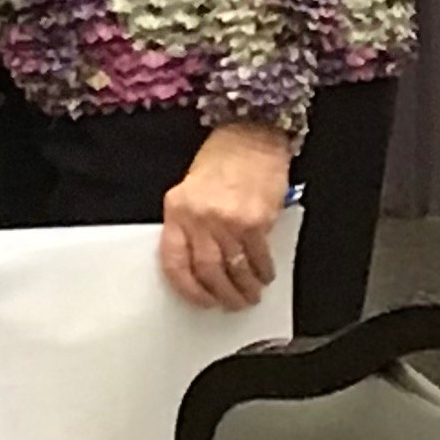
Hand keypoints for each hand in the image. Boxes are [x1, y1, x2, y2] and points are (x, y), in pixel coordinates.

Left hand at [160, 122, 291, 312]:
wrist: (250, 135)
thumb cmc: (221, 159)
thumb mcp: (189, 189)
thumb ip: (190, 225)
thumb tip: (201, 265)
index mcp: (177, 211)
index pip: (175, 262)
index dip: (188, 289)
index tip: (200, 300)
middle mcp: (200, 218)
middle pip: (208, 272)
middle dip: (221, 295)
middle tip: (231, 304)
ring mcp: (229, 221)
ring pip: (234, 270)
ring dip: (244, 289)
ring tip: (250, 295)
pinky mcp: (256, 221)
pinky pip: (258, 258)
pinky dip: (262, 272)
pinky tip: (264, 276)